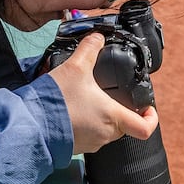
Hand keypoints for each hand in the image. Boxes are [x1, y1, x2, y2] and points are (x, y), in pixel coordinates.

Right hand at [47, 33, 158, 153]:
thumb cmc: (58, 101)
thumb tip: (97, 37)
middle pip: (124, 126)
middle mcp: (105, 134)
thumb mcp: (75, 68)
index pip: (145, 128)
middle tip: (111, 96)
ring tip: (86, 99)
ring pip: (105, 130)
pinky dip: (85, 123)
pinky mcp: (75, 146)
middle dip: (121, 110)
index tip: (147, 109)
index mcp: (113, 117)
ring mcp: (90, 143)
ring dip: (100, 116)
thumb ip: (89, 49)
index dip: (151, 118)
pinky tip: (72, 109)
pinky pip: (87, 135)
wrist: (31, 125)